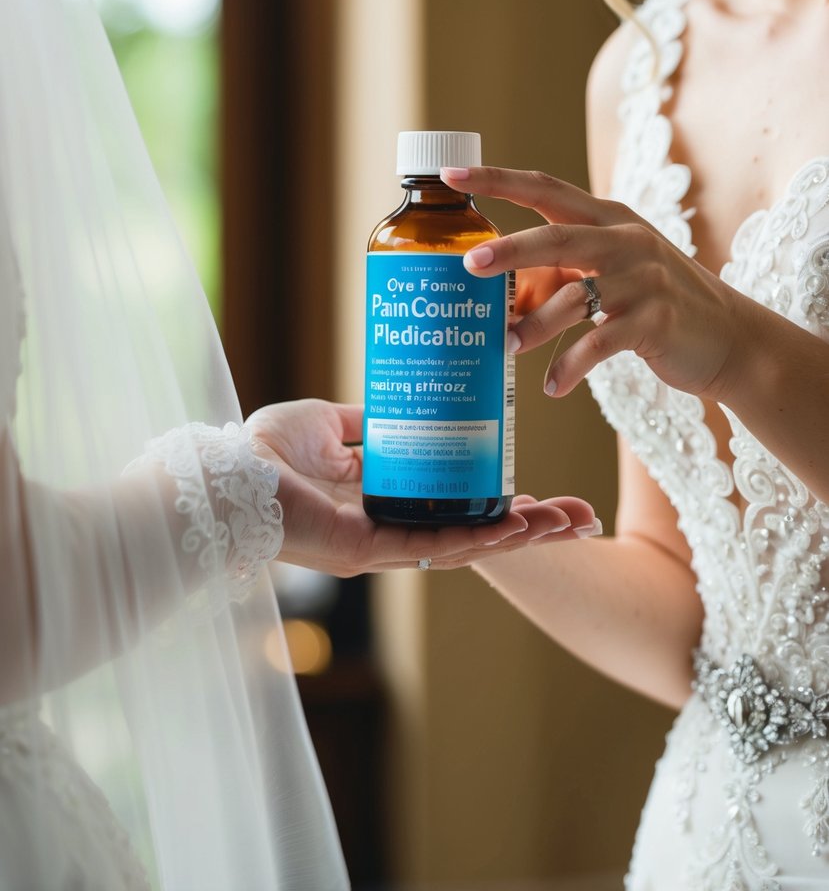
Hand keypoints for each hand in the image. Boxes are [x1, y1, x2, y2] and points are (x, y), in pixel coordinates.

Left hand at [245, 399, 598, 573]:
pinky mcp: (370, 551)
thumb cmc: (264, 450)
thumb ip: (368, 424)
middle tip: (582, 519)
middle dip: (532, 526)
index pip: (456, 503)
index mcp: (383, 500)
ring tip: (571, 524)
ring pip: (468, 541)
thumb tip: (399, 407)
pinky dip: (480, 537)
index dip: (499, 500)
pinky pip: (436, 545)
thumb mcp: (327, 423)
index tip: (538, 491)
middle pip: (476, 528)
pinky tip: (519, 528)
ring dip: (522, 534)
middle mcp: (391, 528)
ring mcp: (384, 544)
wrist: (227, 475)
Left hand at [441, 166, 741, 399]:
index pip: (547, 188)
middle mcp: (626, 241)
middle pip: (558, 237)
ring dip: (535, 325)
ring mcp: (644, 280)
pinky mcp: (655, 321)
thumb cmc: (656, 301)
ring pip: (575, 297)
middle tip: (470, 264)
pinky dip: (571, 367)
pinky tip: (553, 386)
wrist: (730, 337)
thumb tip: (496, 290)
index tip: (452, 174)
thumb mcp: (616, 267)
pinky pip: (600, 344)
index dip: (498, 179)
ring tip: (506, 346)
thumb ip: (566, 266)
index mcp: (609, 219)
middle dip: (510, 250)